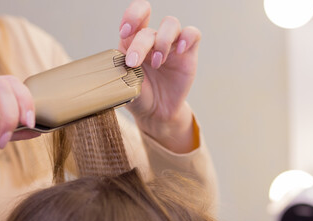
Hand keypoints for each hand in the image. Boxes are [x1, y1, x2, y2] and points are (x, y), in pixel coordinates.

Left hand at [118, 0, 200, 152]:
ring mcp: (171, 44)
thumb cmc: (138, 96)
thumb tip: (119, 60)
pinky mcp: (187, 53)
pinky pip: (192, 33)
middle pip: (149, 25)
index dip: (131, 16)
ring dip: (162, 42)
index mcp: (133, 41)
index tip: (124, 33)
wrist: (156, 113)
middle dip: (140, 44)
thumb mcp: (124, 83)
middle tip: (134, 63)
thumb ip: (121, 69)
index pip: (136, 15)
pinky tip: (179, 52)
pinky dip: (187, 38)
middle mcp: (152, 39)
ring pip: (171, 23)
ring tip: (157, 63)